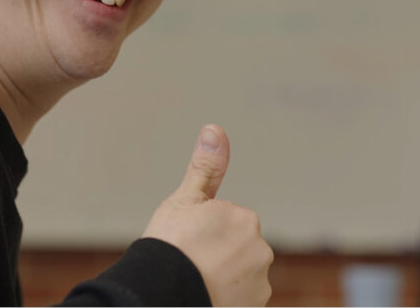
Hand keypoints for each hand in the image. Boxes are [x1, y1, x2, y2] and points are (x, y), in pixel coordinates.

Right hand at [142, 125, 272, 306]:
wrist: (160, 294)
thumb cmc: (169, 247)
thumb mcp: (183, 201)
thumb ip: (205, 167)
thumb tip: (215, 129)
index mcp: (244, 219)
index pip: (226, 222)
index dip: (203, 232)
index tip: (188, 242)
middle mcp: (259, 250)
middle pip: (236, 248)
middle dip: (217, 255)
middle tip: (190, 262)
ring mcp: (259, 282)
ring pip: (240, 274)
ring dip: (223, 277)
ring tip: (197, 281)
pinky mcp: (254, 307)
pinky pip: (242, 297)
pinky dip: (227, 296)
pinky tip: (206, 295)